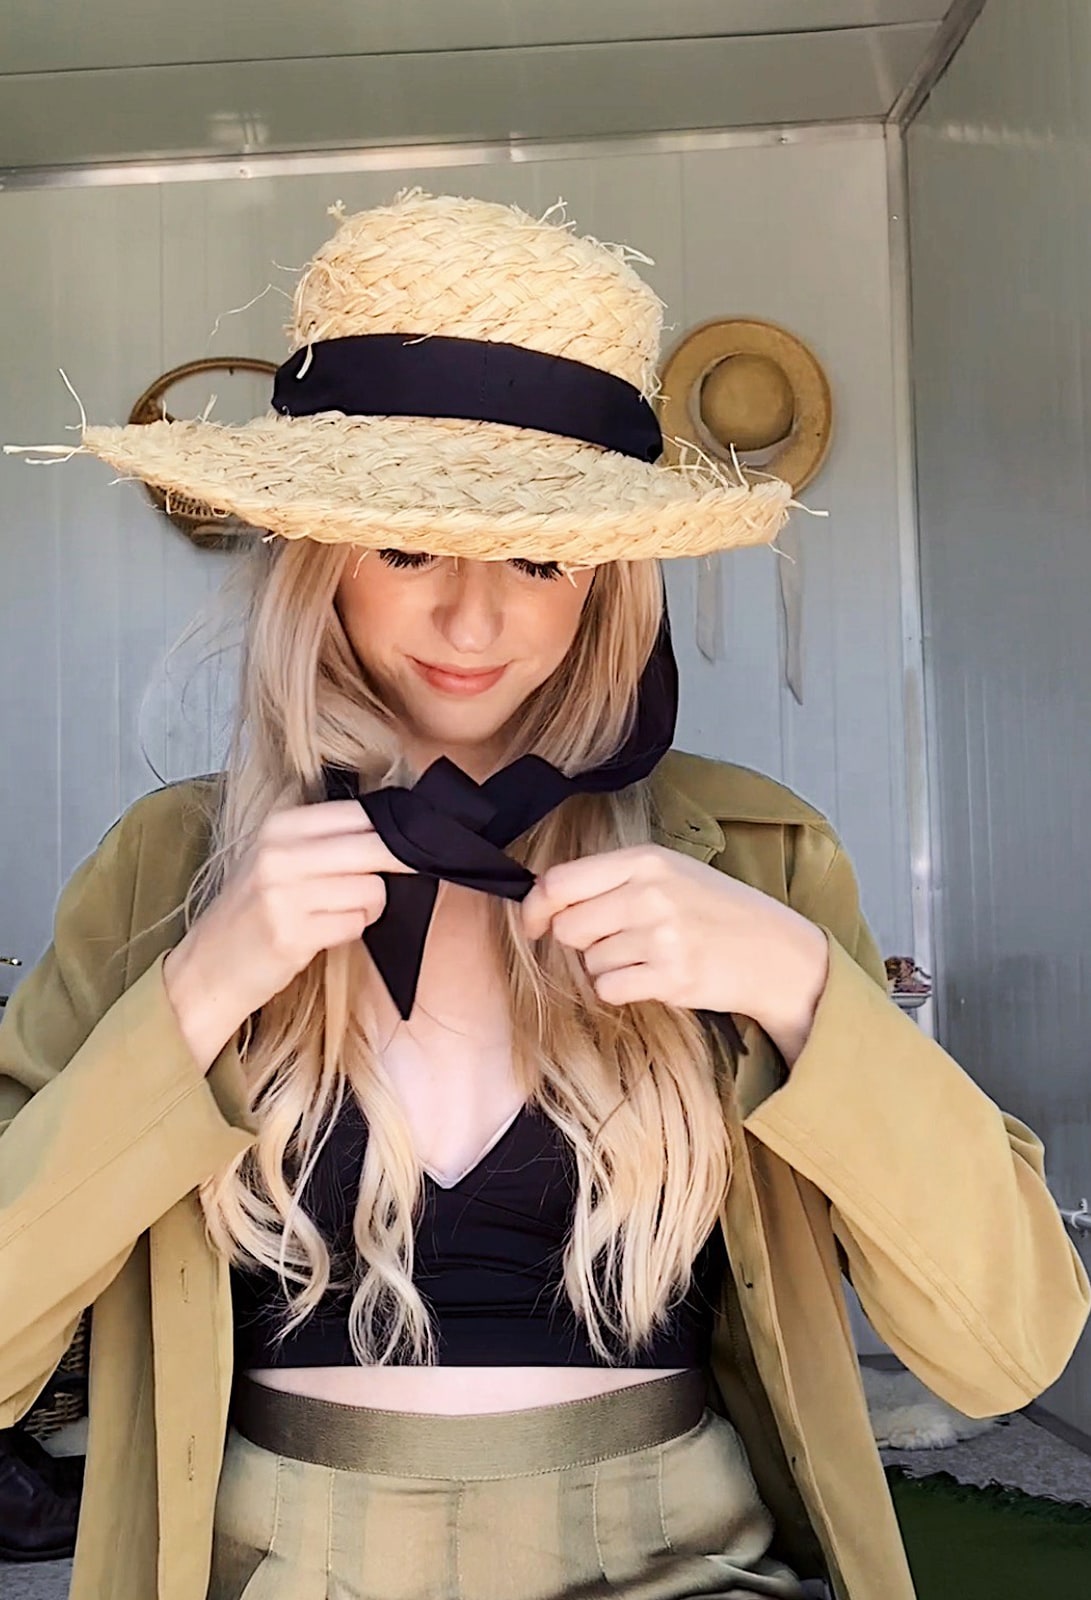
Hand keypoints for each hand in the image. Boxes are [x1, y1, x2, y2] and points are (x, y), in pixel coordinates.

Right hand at [163, 799, 411, 1070]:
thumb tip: (398, 826)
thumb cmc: (255, 911)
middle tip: (413, 868)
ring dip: (370, 906)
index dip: (395, 827)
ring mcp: (284, 895)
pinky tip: (325, 933)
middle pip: (374, 846)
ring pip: (372, 889)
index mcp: (280, 825)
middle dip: (401, 860)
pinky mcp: (292, 936)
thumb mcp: (279, 858)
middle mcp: (280, 853)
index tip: (411, 838)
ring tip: (340, 912)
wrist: (209, 966)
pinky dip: (351, 930)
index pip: (361, 812)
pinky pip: (356, 924)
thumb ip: (328, 838)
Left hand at [521, 845, 828, 1063]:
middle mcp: (651, 894)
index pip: (560, 882)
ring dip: (607, 965)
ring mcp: (662, 937)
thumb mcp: (669, 873)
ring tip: (649, 954)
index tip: (535, 922)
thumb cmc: (715, 910)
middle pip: (568, 926)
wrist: (774, 950)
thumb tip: (544, 900)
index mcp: (645, 860)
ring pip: (589, 961)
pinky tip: (652, 975)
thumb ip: (610, 880)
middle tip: (616, 938)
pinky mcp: (671, 977)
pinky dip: (622, 988)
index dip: (534, 907)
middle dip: (580, 939)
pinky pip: (610, 988)